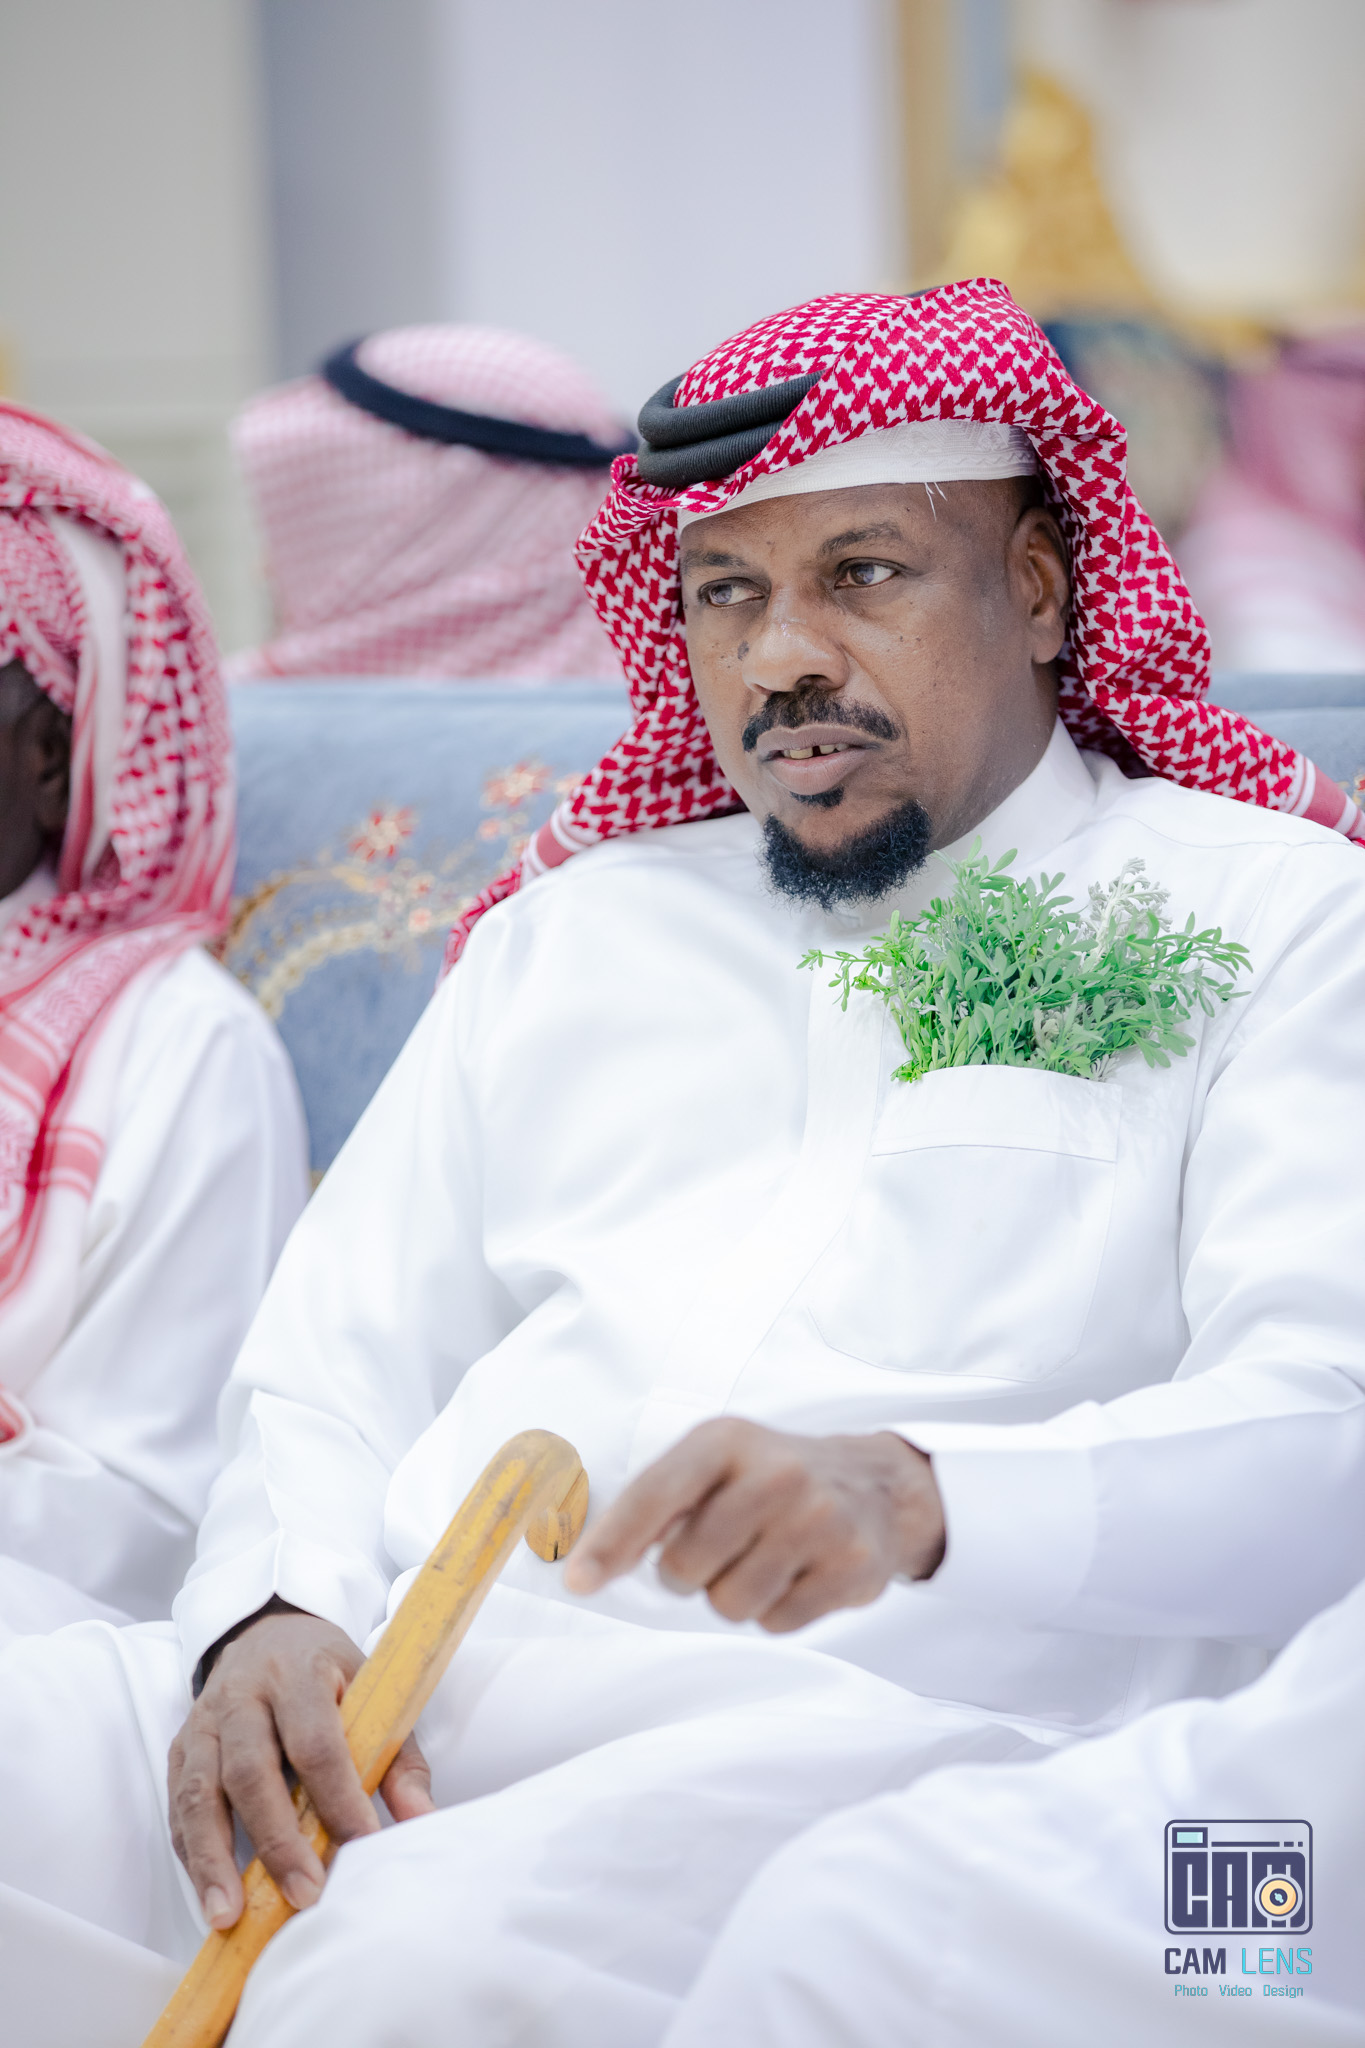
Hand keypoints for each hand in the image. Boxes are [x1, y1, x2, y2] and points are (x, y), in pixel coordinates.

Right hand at [168, 1606, 434, 1929]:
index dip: (337, 1798)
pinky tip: (211, 1893)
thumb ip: (398, 1758)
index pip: (315, 1741)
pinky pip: (179, 1806)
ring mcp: (203, 1721)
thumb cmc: (327, 1673)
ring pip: (200, 1793)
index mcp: (297, 1673)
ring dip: (214, 1860)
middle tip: (305, 1893)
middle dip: (277, 1840)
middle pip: (250, 1771)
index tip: (362, 1846)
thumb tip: (421, 1818)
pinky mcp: (180, 1748)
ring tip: (229, 1915)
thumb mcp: (372, 1692)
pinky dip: (193, 1854)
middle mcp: (242, 1694)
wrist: (268, 1631)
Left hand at [563, 1420, 944, 1629]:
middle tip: (721, 1549)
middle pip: (684, 1568)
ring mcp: (819, 1520)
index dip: (610, 1545)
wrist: (876, 1484)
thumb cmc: (772, 1475)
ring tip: (764, 1558)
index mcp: (726, 1441)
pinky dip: (776, 1610)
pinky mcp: (850, 1567)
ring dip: (735, 1594)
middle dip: (689, 1574)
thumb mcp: (716, 1459)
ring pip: (729, 1605)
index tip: (579, 1582)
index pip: (654, 1496)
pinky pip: (777, 1624)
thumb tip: (591, 1561)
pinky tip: (798, 1573)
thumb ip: (658, 1499)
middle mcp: (775, 1474)